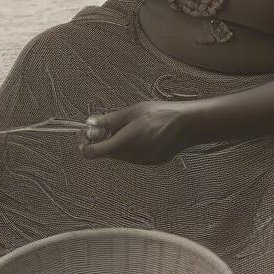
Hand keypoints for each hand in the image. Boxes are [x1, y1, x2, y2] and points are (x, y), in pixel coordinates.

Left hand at [79, 101, 194, 164]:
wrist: (188, 125)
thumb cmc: (161, 114)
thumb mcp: (132, 111)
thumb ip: (109, 120)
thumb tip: (89, 124)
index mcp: (126, 141)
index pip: (94, 152)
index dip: (85, 144)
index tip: (85, 134)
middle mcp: (132, 155)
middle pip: (106, 153)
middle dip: (102, 141)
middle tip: (105, 125)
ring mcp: (141, 161)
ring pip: (119, 155)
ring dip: (117, 144)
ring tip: (129, 127)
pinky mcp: (150, 163)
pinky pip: (132, 157)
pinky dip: (131, 148)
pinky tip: (142, 135)